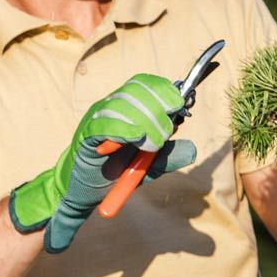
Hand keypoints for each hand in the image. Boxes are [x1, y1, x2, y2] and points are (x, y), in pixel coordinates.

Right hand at [10, 74, 199, 252]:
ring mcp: (96, 119)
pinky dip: (123, 128)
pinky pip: (104, 123)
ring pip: (122, 104)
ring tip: (149, 146)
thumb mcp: (147, 166)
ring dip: (144, 122)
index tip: (179, 107)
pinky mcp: (85, 135)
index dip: (165, 91)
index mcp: (126, 108)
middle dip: (158, 110)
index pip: (145, 84)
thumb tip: (193, 150)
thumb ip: (167, 157)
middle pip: (137, 91)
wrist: (83, 192)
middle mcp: (110, 107)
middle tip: (163, 136)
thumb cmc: (113, 173)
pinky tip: (135, 137)